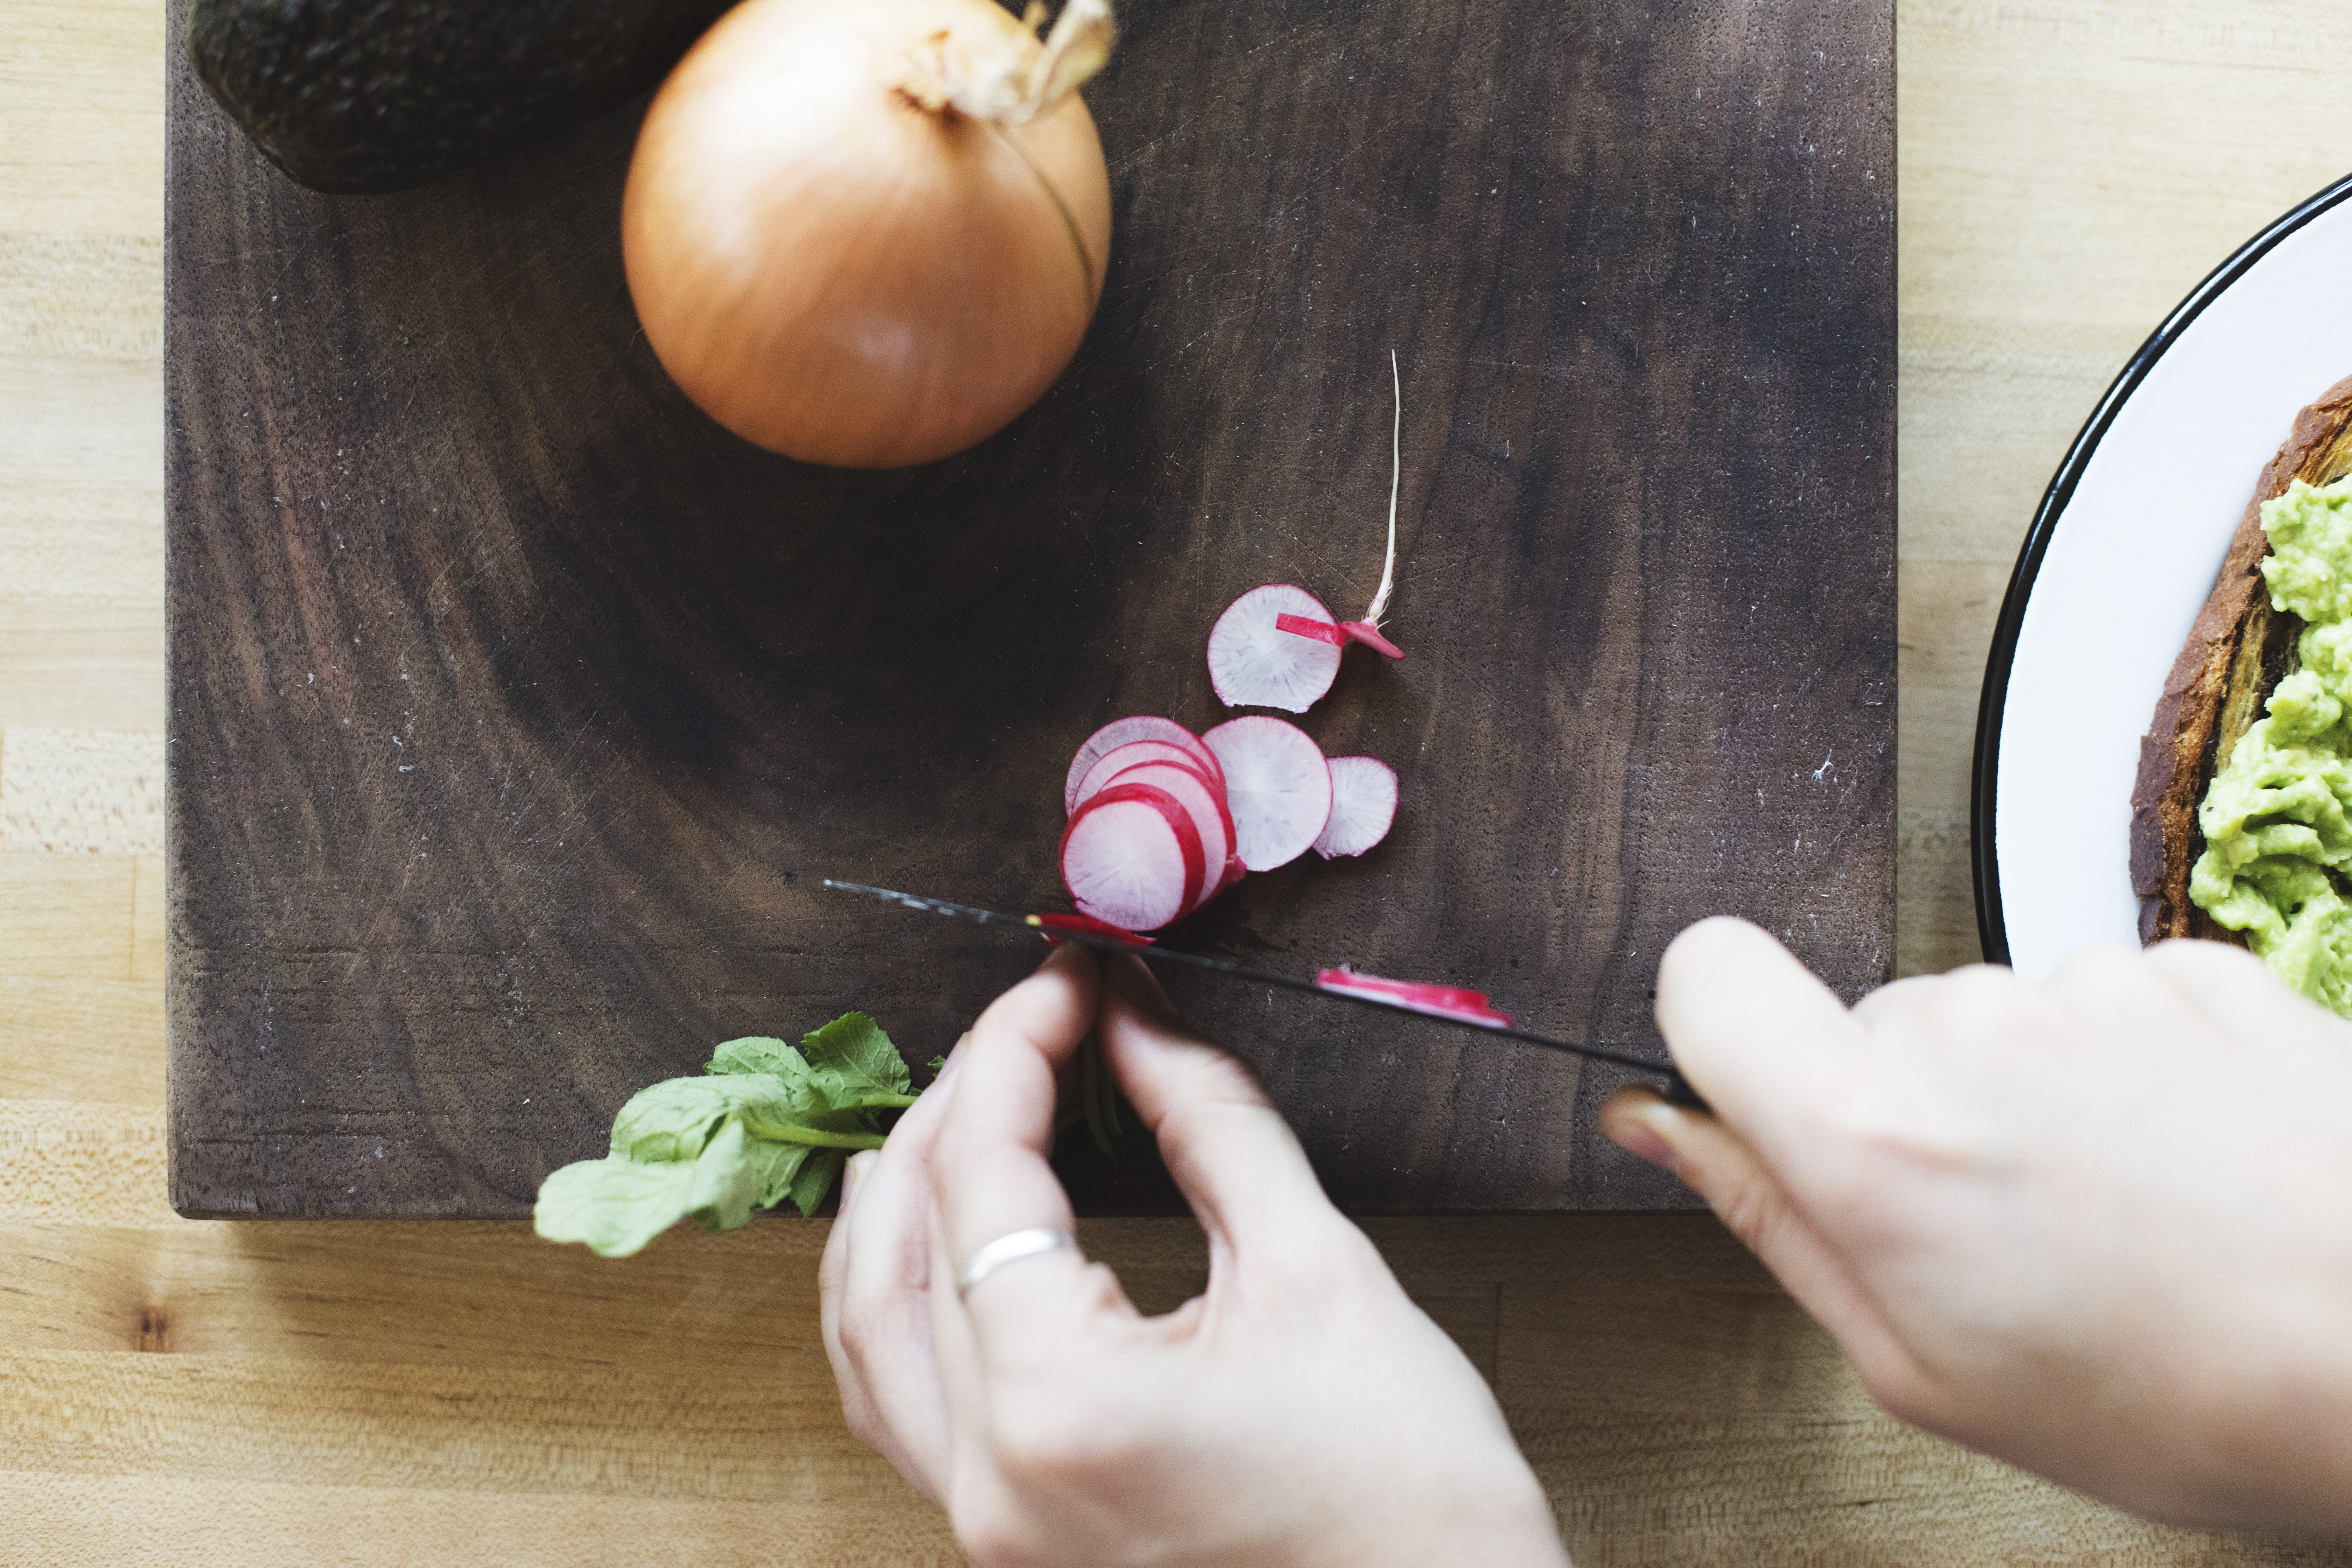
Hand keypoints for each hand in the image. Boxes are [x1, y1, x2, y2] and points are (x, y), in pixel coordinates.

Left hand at [820, 942, 1568, 1567]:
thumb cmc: (1412, 1494)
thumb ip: (1208, 1120)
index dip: (1017, 1050)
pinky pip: (898, 1407)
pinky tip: (930, 1240)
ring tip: (949, 1110)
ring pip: (867, 1333)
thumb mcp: (1317, 1268)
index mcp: (1062, 1408)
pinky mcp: (1010, 1544)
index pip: (985, 1176)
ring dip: (895, 1203)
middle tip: (1030, 1025)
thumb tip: (1136, 1016)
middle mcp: (993, 1481)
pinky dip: (896, 1301)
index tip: (1071, 980)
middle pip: (909, 1241)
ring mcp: (988, 1527)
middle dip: (959, 1107)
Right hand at [1602, 918, 2351, 1533]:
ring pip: (1991, 1015)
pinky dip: (2124, 1070)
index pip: (1708, 974)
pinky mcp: (2192, 966)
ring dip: (2028, 1094)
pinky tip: (2184, 1162)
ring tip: (2120, 1205)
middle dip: (1908, 1106)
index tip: (1762, 1088)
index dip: (1717, 1024)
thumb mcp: (1919, 1362)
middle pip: (1868, 1021)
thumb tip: (1660, 1125)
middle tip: (2003, 1224)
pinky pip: (2100, 999)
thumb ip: (1770, 1218)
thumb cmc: (2172, 1397)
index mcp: (1875, 1138)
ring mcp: (2088, 985)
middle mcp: (1967, 1029)